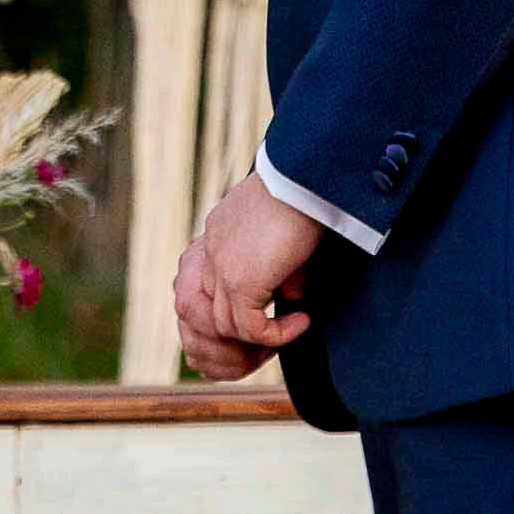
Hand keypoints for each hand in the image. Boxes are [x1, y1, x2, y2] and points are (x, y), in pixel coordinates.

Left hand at [175, 174, 318, 379]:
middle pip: (209, 308)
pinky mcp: (241, 282)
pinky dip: (277, 335)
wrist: (303, 177)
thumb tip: (291, 296)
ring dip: (260, 337)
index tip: (270, 307)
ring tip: (294, 326)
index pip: (210, 282)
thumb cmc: (304, 192)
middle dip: (240, 328)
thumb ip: (279, 265)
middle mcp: (211, 250)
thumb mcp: (283, 230)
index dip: (236, 304)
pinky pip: (251, 329)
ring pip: (226, 326)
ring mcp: (221, 268)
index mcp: (218, 232)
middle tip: (277, 331)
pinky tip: (303, 322)